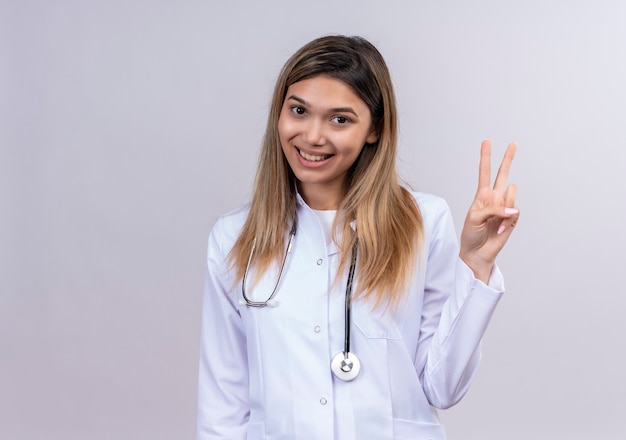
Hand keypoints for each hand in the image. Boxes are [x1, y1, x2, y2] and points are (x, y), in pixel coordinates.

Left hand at [460, 140, 519, 282]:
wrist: (477, 252)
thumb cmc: (471, 234)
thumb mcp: (475, 217)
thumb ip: (492, 209)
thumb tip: (512, 210)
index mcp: (482, 195)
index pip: (484, 172)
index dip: (486, 157)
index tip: (486, 141)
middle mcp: (494, 198)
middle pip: (503, 173)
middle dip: (508, 158)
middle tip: (513, 143)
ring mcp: (505, 207)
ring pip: (512, 193)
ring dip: (505, 206)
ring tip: (496, 221)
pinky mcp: (513, 218)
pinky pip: (515, 211)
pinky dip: (507, 220)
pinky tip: (500, 229)